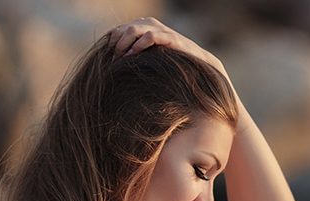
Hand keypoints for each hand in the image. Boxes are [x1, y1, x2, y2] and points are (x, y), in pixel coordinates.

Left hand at [106, 17, 227, 76]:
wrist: (199, 67)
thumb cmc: (172, 66)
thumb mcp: (150, 59)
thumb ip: (135, 56)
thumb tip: (115, 65)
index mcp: (144, 27)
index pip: (119, 29)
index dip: (112, 42)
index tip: (110, 58)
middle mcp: (151, 24)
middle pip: (123, 28)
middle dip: (116, 44)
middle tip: (114, 60)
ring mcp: (161, 30)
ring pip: (133, 29)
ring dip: (124, 44)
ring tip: (122, 59)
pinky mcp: (170, 38)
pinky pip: (149, 36)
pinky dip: (138, 45)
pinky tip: (133, 57)